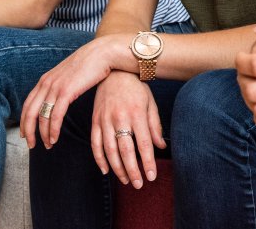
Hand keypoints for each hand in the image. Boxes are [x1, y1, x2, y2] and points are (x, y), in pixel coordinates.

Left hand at [20, 35, 124, 148]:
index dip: (24, 121)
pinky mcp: (66, 92)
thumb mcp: (69, 75)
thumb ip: (60, 85)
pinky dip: (53, 130)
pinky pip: (55, 116)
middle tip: (31, 145)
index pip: (28, 104)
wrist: (102, 53)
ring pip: (41, 117)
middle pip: (30, 113)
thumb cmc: (90, 65)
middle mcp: (46, 83)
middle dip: (29, 131)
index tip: (25, 133)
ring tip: (47, 145)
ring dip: (42, 134)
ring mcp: (55, 87)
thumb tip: (59, 98)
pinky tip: (54, 138)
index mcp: (45, 80)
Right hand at [91, 72, 163, 188]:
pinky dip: (99, 159)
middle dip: (132, 170)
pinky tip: (106, 170)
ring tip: (125, 180)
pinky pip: (95, 144)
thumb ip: (154, 125)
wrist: (114, 71)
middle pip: (126, 151)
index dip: (147, 162)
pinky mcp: (95, 121)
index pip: (143, 144)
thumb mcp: (150, 103)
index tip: (151, 176)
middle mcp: (120, 118)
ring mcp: (105, 120)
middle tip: (138, 184)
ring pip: (109, 150)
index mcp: (136, 114)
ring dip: (117, 169)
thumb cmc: (136, 88)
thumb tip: (160, 147)